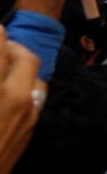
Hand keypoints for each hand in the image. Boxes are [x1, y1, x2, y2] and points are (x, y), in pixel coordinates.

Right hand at [0, 29, 40, 173]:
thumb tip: (0, 53)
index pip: (0, 43)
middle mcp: (16, 97)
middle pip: (24, 55)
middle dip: (9, 45)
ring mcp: (27, 114)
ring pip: (35, 76)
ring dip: (20, 65)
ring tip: (1, 65)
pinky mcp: (30, 130)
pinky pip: (36, 97)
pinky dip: (24, 86)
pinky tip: (7, 90)